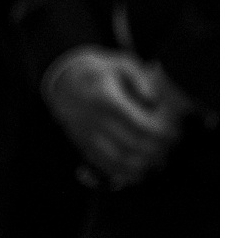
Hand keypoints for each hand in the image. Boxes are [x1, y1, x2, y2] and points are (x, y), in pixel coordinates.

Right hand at [43, 47, 185, 186]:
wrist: (63, 81)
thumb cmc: (99, 73)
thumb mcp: (121, 64)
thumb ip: (142, 80)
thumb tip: (154, 102)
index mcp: (105, 98)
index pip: (141, 125)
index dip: (163, 134)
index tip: (175, 134)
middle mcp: (93, 119)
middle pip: (133, 145)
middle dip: (158, 151)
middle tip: (171, 148)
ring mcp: (86, 135)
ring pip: (120, 160)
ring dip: (144, 165)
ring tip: (159, 161)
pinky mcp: (82, 145)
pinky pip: (105, 166)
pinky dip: (125, 173)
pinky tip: (141, 171)